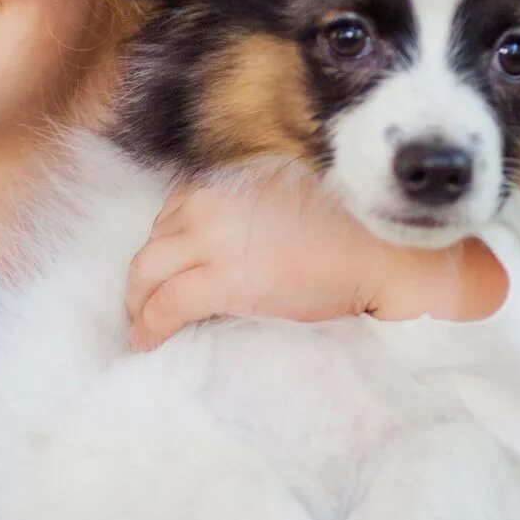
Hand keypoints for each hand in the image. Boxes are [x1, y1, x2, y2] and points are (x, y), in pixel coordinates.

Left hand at [123, 170, 508, 349]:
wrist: (380, 251)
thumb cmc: (350, 228)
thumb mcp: (288, 198)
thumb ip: (252, 209)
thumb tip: (233, 242)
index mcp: (228, 179)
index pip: (176, 209)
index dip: (169, 242)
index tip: (170, 264)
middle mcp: (210, 201)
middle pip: (156, 239)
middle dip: (146, 273)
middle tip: (144, 300)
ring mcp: (211, 239)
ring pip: (148, 271)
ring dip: (139, 299)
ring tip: (142, 323)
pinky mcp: (220, 280)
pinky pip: (165, 305)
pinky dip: (149, 325)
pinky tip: (146, 341)